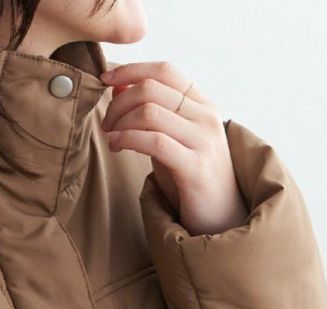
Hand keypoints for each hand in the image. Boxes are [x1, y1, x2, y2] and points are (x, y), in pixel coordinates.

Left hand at [99, 60, 248, 236]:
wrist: (221, 219)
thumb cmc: (192, 180)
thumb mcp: (170, 139)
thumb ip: (150, 112)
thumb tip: (118, 85)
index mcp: (203, 104)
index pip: (164, 70)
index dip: (130, 70)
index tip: (105, 79)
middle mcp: (206, 117)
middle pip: (151, 88)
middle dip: (119, 102)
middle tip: (106, 122)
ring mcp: (204, 140)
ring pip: (149, 112)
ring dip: (120, 122)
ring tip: (112, 138)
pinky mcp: (196, 166)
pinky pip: (154, 141)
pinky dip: (128, 139)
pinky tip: (117, 146)